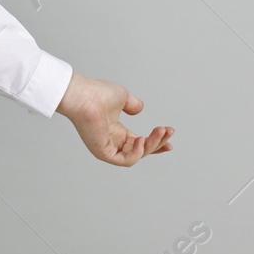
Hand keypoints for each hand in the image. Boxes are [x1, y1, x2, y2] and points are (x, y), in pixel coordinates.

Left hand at [54, 71, 172, 166]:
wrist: (84, 94)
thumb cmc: (97, 93)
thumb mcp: (122, 98)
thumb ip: (132, 104)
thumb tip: (140, 108)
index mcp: (116, 131)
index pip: (139, 142)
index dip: (156, 141)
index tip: (169, 134)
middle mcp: (112, 141)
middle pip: (141, 150)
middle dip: (157, 141)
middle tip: (167, 130)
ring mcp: (107, 148)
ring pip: (136, 155)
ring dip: (151, 145)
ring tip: (159, 131)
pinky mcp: (103, 153)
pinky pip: (125, 160)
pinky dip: (137, 153)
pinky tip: (142, 140)